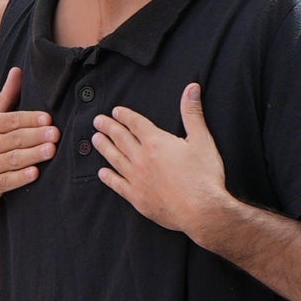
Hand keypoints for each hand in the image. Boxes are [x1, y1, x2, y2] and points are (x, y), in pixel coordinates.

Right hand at [0, 68, 55, 226]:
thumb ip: (7, 96)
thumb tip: (18, 70)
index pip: (11, 120)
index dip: (29, 119)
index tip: (48, 119)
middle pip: (14, 139)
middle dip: (35, 136)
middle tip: (55, 134)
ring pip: (12, 159)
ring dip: (33, 154)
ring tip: (51, 150)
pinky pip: (6, 181)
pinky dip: (20, 177)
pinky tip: (34, 173)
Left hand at [91, 84, 234, 242]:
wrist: (202, 211)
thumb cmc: (204, 176)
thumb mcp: (203, 140)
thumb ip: (193, 113)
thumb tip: (191, 88)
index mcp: (156, 142)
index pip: (136, 124)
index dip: (125, 116)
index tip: (116, 111)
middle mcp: (142, 158)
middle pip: (121, 138)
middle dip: (108, 127)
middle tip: (97, 121)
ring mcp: (137, 179)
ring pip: (115, 159)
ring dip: (104, 147)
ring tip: (95, 139)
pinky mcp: (137, 198)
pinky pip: (117, 185)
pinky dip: (108, 178)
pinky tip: (102, 173)